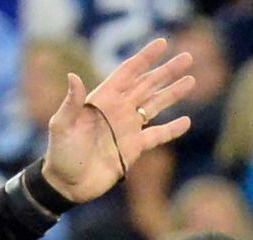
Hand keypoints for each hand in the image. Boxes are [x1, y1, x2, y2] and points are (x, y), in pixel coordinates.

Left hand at [39, 38, 198, 205]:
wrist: (68, 183)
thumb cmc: (61, 152)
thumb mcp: (62, 125)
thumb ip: (71, 102)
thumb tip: (74, 76)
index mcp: (104, 98)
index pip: (129, 72)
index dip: (146, 57)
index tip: (162, 43)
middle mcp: (119, 109)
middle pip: (148, 84)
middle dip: (167, 71)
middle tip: (188, 57)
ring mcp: (128, 128)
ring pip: (156, 105)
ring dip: (173, 93)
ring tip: (191, 81)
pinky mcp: (135, 148)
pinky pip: (158, 135)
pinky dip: (172, 129)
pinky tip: (186, 120)